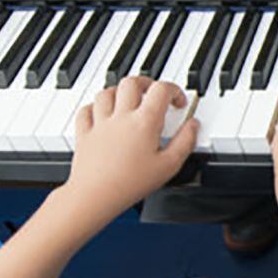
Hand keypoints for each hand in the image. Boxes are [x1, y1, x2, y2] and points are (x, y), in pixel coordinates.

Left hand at [66, 77, 197, 221]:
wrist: (95, 195)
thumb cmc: (132, 183)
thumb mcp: (170, 165)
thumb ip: (186, 141)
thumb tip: (193, 125)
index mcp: (145, 121)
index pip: (161, 89)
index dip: (174, 90)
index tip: (179, 103)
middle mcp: (121, 116)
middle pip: (132, 82)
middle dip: (146, 83)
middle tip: (154, 93)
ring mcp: (100, 123)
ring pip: (107, 92)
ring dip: (120, 92)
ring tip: (128, 101)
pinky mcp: (84, 134)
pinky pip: (85, 110)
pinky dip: (95, 107)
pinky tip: (101, 113)